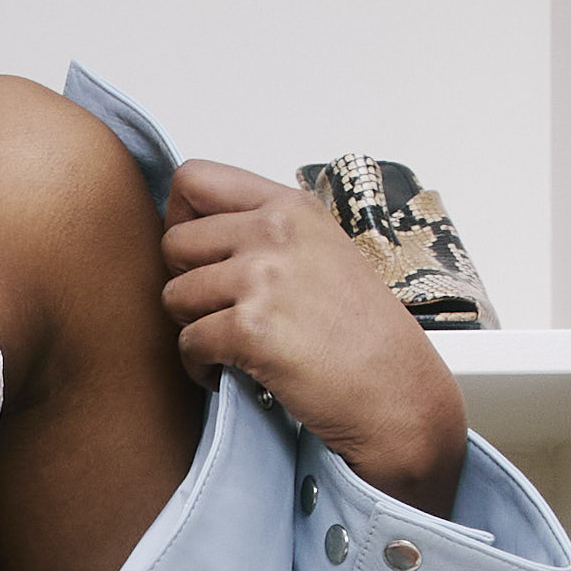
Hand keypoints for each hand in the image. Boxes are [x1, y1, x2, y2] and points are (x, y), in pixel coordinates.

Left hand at [161, 159, 467, 506]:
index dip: (180, 220)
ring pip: (174, 296)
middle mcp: (275, 231)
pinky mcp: (251, 329)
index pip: (193, 179)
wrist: (396, 391)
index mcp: (291, 206)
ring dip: (192, 328)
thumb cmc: (364, 333)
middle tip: (215, 311)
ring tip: (229, 347)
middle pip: (173, 242)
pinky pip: (187, 343)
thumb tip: (199, 236)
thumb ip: (268, 233)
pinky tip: (231, 373)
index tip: (197, 255)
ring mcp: (262, 278)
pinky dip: (199, 367)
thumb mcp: (324, 252)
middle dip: (184, 282)